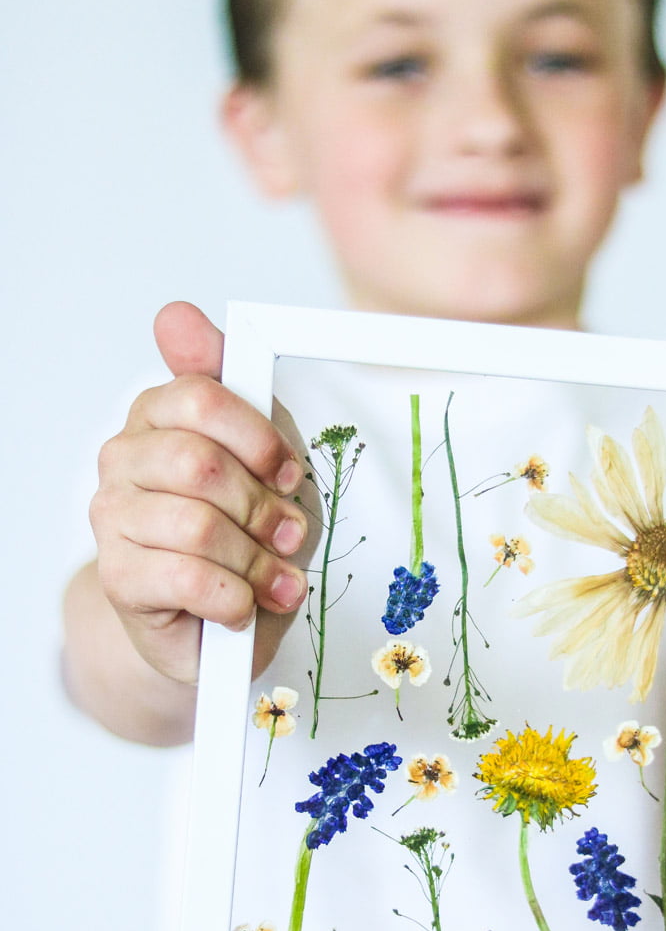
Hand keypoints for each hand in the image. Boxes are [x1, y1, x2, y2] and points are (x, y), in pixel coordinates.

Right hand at [90, 301, 310, 686]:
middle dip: (261, 508)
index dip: (258, 438)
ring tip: (276, 579)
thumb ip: (225, 377)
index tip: (287, 473)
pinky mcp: (118, 580)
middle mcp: (122, 460)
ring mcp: (112, 520)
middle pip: (199, 464)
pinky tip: (245, 606)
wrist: (221, 616)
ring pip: (197, 526)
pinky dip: (235, 598)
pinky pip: (188, 579)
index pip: (199, 396)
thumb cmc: (245, 527)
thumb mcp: (259, 449)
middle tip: (289, 535)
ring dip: (255, 561)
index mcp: (156, 415)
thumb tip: (174, 314)